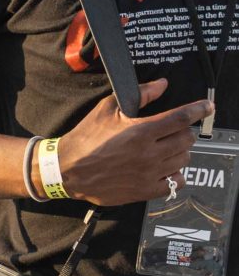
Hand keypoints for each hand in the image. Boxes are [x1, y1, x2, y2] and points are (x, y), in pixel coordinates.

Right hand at [55, 79, 208, 204]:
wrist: (68, 170)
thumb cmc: (86, 138)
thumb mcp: (107, 109)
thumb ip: (139, 95)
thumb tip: (161, 85)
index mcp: (140, 131)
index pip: (181, 118)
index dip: (198, 109)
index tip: (207, 107)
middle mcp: (148, 153)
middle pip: (187, 139)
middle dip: (183, 131)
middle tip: (172, 130)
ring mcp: (149, 174)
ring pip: (184, 160)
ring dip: (179, 151)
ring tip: (165, 149)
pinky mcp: (146, 190)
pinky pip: (177, 182)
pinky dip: (176, 174)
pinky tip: (165, 168)